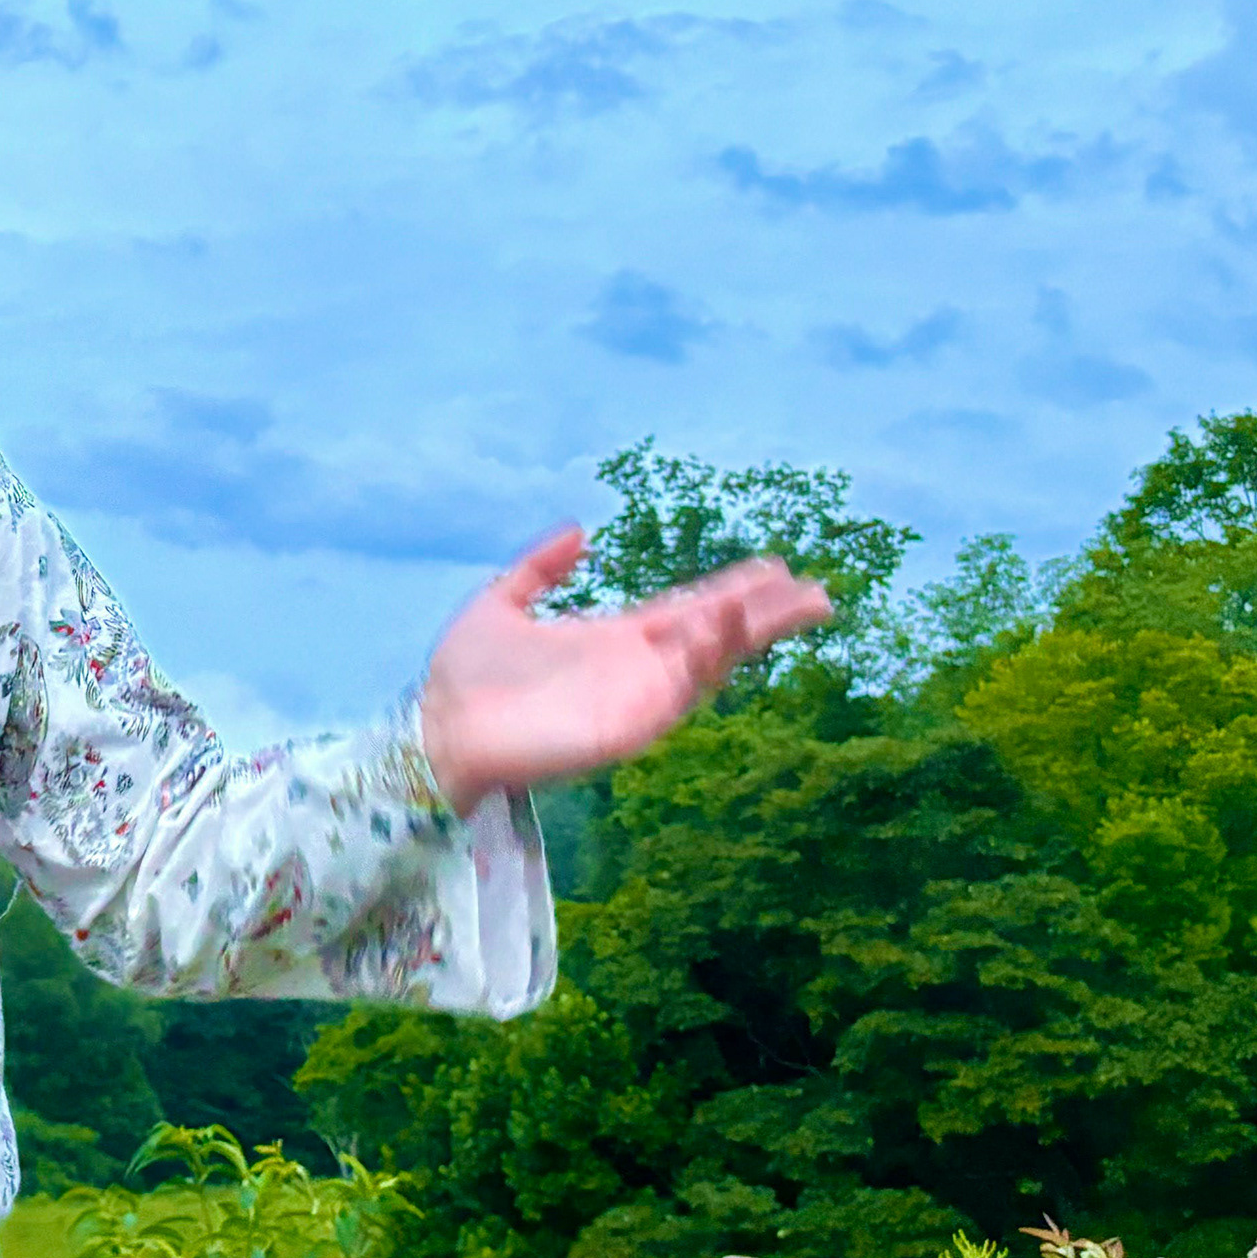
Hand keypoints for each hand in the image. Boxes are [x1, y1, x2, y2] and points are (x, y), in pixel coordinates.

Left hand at [416, 526, 834, 811]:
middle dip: (766, 614)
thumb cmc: (464, 675)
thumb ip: (539, 568)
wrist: (439, 728)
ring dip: (745, 631)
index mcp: (612, 638)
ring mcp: (638, 698)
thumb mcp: (500, 601)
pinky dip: (705, 657)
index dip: (731, 590)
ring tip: (787, 600)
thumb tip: (579, 529)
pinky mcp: (630, 727)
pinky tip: (721, 624)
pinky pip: (679, 690)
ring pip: (709, 661)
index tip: (774, 567)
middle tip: (817, 591)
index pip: (687, 608)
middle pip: (716, 634)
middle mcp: (636, 667)